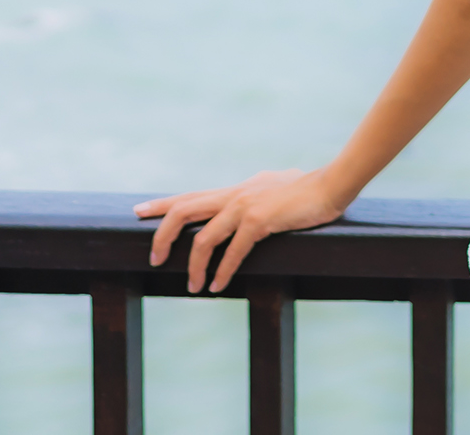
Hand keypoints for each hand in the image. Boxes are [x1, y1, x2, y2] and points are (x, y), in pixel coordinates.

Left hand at [134, 169, 348, 293]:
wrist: (332, 184)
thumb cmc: (309, 188)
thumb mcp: (274, 188)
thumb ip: (258, 195)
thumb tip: (254, 208)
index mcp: (236, 189)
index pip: (190, 195)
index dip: (161, 204)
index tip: (137, 212)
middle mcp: (234, 195)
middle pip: (183, 210)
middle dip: (162, 235)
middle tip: (153, 258)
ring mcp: (245, 206)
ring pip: (203, 238)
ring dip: (193, 266)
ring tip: (192, 285)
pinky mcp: (259, 221)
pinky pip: (232, 252)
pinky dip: (222, 271)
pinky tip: (218, 285)